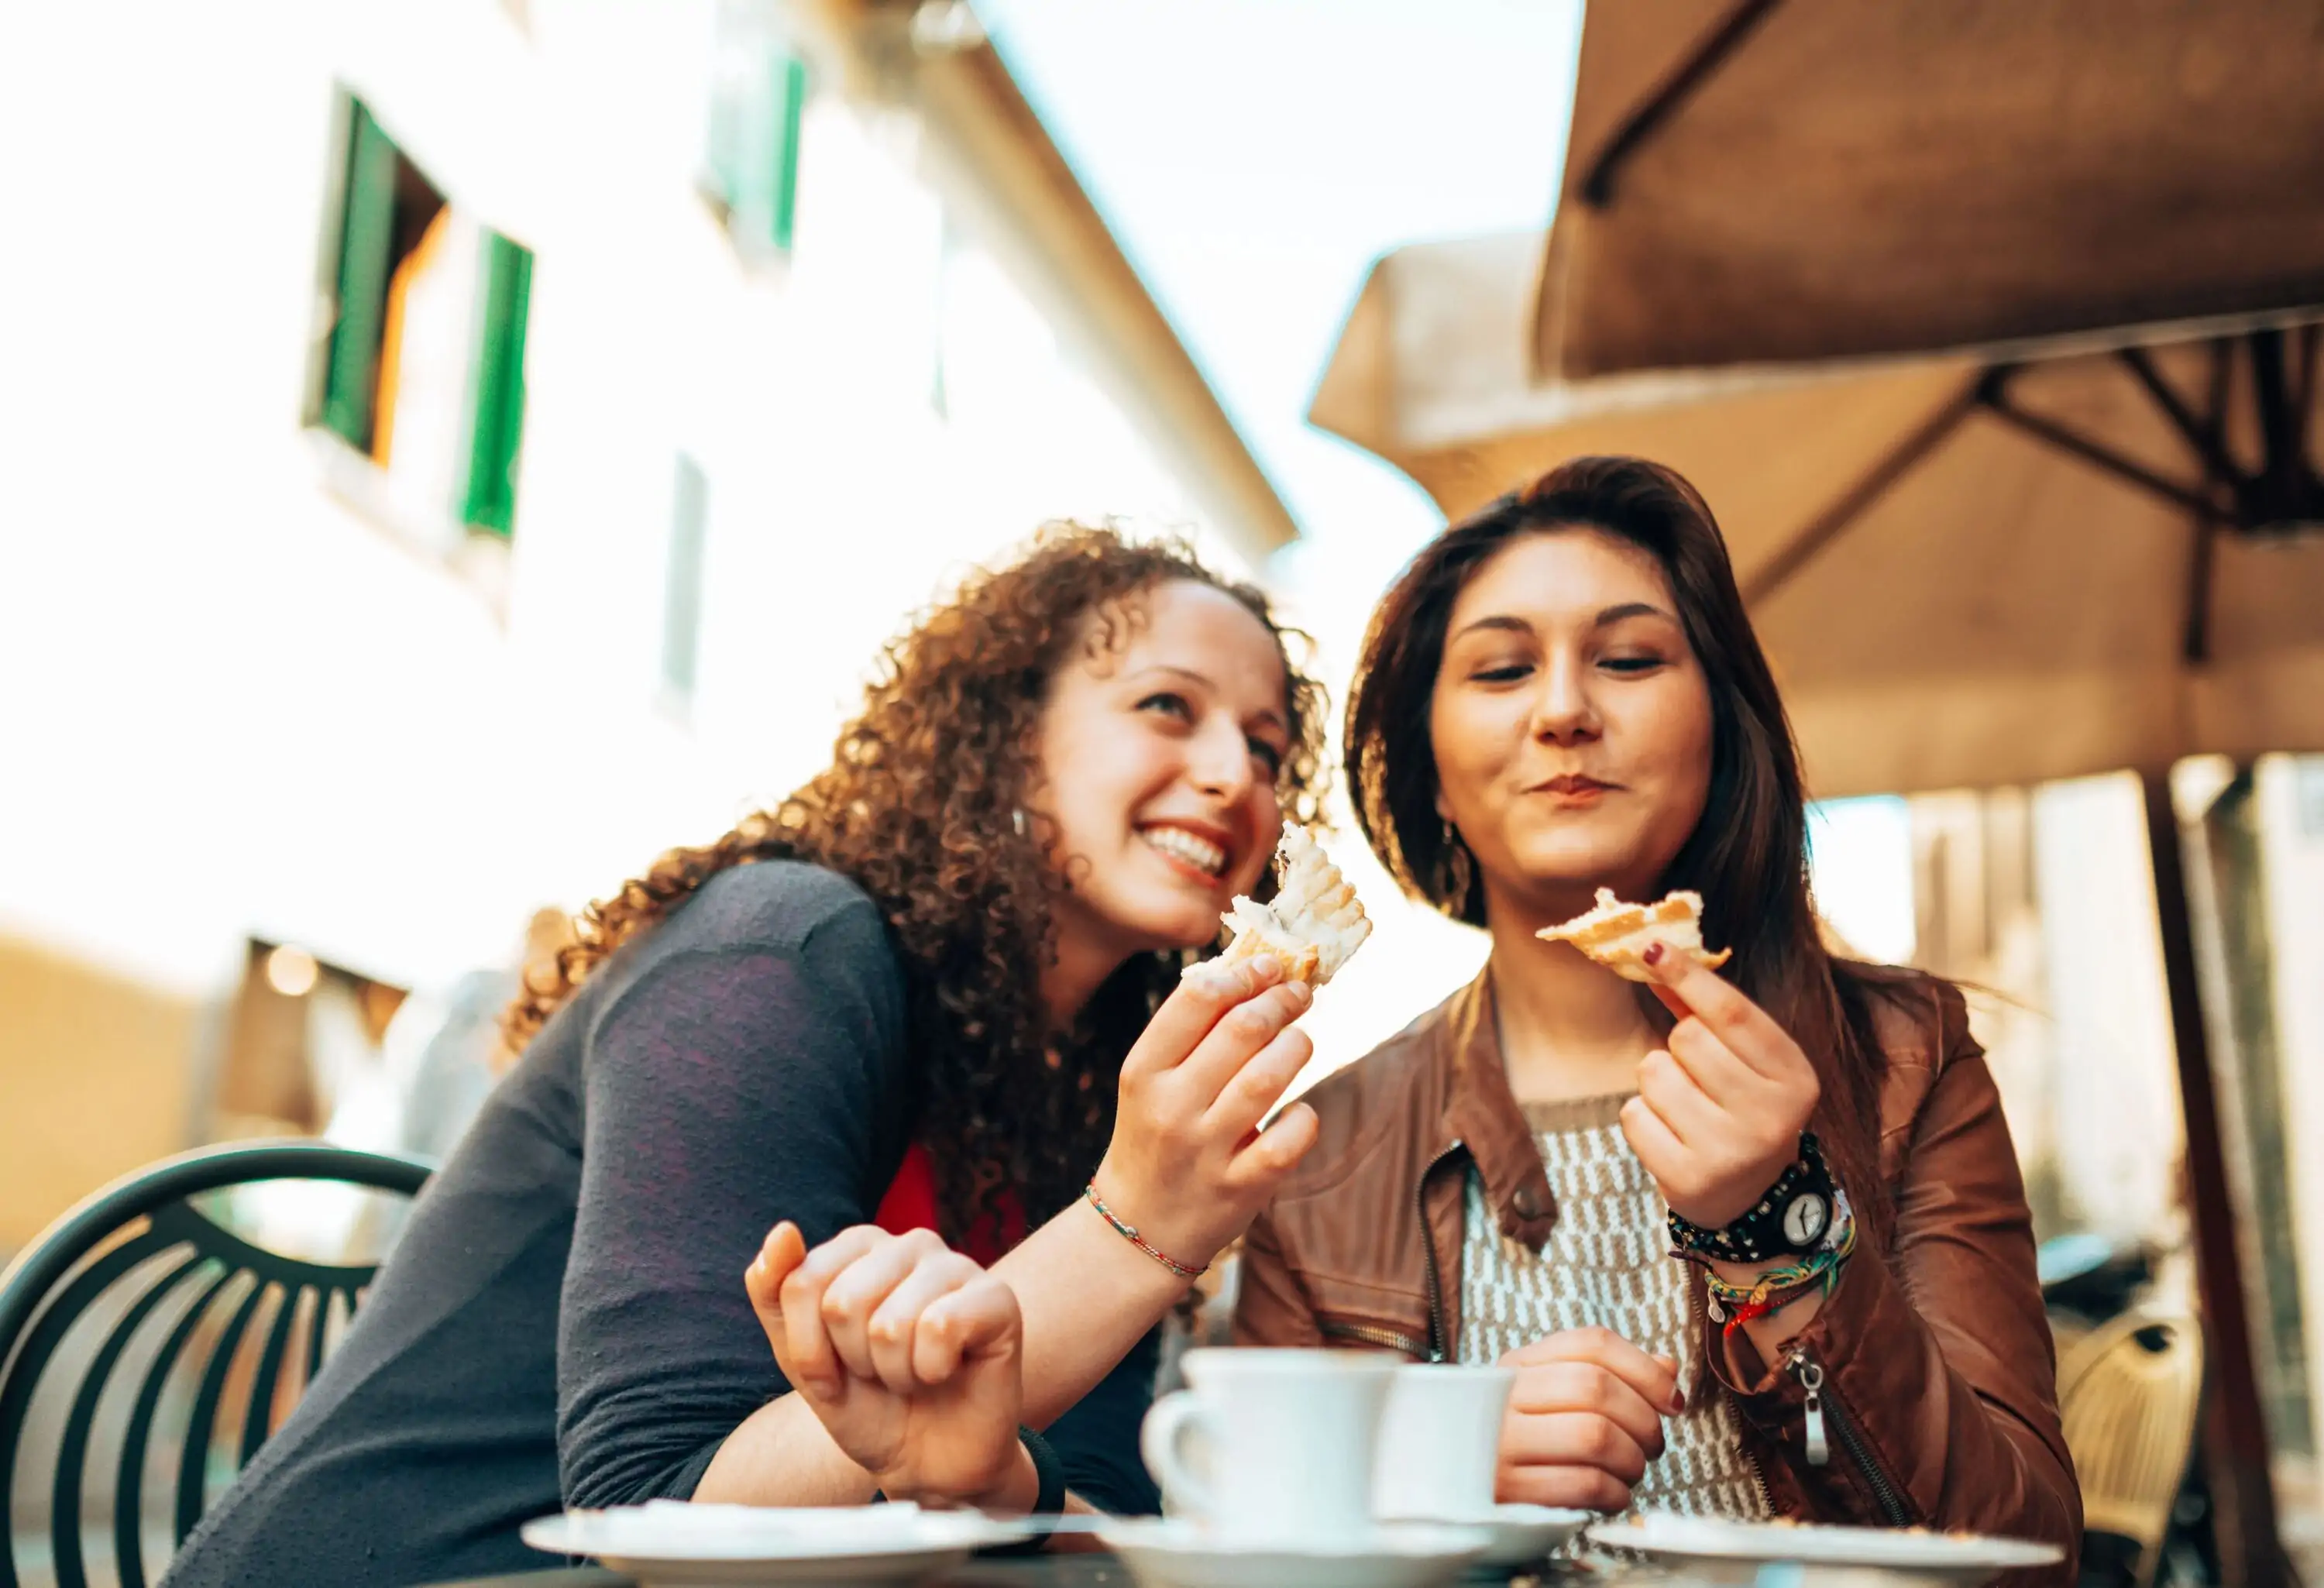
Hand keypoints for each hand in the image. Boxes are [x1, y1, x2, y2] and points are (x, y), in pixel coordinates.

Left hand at [746, 1223, 1025, 1505]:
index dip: (809, 1349)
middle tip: (882, 1375)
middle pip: (843, 1303)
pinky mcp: (997, 1298)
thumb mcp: (803, 1360)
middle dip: (854, 1361)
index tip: (835, 1370)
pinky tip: (946, 1371)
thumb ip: (777, 1294)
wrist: (928, 1464)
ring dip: (894, 1372)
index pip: (802, 1282)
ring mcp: (958, 1266)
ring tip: (914, 1376)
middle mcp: (911, 1245)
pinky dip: (933, 1369)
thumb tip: (782, 1231)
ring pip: (891, 1323)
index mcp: (861, 1247)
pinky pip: (941, 1327)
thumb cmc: (870, 1406)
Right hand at [1091, 955, 1321, 1268]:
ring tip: (1301, 1040)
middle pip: (1241, 1030)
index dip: (1242, 974)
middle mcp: (1171, 1107)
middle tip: (1299, 993)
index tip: (1267, 966)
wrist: (1139, 1226)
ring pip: (1268, 1076)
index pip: (1195, 999)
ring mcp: (1206, 1150)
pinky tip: (1298, 1109)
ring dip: (1297, 1046)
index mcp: (1143, 1071)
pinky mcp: (1240, 1187)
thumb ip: (1190, 1032)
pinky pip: (1289, 1138)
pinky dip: (1304, 1116)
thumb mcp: (1150, 1082)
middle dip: (1281, 1001)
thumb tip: (1253, 972)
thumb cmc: (1154, 1135)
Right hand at [1495, 1328, 1682, 1511]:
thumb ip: (1608, 1376)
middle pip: (1596, 1387)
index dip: (1646, 1370)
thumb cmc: (1517, 1442)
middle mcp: (1502, 1395)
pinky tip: (1612, 1495)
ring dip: (1632, 1460)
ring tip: (1630, 1471)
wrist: (1447, 1489)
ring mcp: (1500, 1443)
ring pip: (1594, 1436)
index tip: (1673, 1402)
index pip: (1592, 1343)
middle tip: (1652, 1445)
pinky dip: (1615, 1493)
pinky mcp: (1506, 1492)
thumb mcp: (1550, 1399)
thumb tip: (1667, 1367)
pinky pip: (1583, 1485)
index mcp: (1517, 1364)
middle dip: (1644, 1420)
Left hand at [1618, 942, 1820, 1228]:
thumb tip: (1655, 956)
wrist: (1751, 1199)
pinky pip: (1633, 1114)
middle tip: (1699, 1077)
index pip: (1732, 1012)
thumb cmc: (1742, 1110)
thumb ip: (1705, 1012)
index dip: (1688, 975)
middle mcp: (1770, 1116)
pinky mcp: (1688, 1179)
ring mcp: (1730, 1152)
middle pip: (1686, 1038)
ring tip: (1686, 1108)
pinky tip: (1671, 1136)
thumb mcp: (1745, 1062)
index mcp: (1794, 1078)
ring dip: (1657, 1083)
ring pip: (1653, 1073)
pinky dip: (1642, 1118)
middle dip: (1678, 1048)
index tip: (1651, 948)